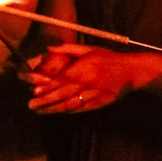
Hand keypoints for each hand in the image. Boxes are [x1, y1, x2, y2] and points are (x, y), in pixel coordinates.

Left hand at [22, 42, 143, 113]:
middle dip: (44, 101)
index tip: (33, 91)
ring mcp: (91, 95)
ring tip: (40, 112)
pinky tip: (59, 112)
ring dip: (53, 109)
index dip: (46, 87)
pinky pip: (79, 109)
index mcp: (82, 69)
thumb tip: (50, 48)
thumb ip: (69, 49)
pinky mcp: (97, 104)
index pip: (59, 80)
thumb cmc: (109, 58)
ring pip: (68, 104)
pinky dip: (68, 111)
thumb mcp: (89, 49)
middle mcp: (85, 83)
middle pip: (61, 94)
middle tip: (31, 105)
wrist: (131, 71)